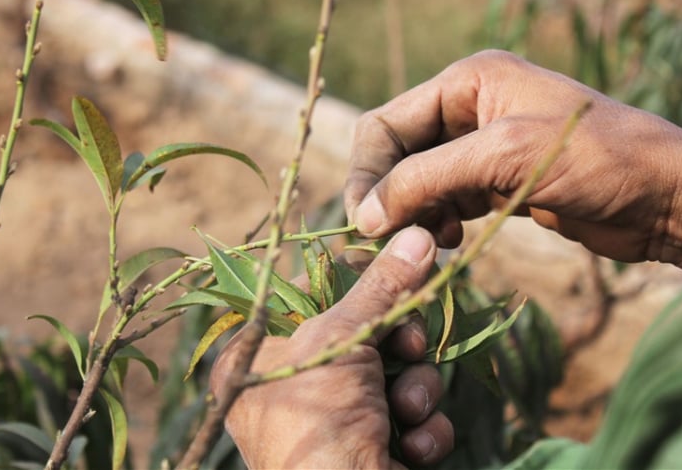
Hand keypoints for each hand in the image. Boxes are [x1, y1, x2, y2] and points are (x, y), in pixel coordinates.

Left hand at [210, 227, 454, 468]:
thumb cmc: (317, 424)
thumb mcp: (342, 341)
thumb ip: (380, 287)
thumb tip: (416, 234)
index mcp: (260, 356)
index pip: (314, 296)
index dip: (359, 285)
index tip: (397, 273)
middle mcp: (291, 388)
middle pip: (365, 334)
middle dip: (398, 344)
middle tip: (407, 349)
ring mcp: (333, 423)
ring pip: (396, 375)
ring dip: (414, 390)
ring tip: (406, 412)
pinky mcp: (372, 451)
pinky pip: (411, 419)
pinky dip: (422, 430)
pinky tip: (414, 448)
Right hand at [345, 50, 681, 279]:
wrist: (665, 197)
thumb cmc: (595, 159)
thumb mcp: (503, 158)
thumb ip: (427, 179)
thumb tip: (364, 215)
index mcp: (467, 81)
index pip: (386, 123)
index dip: (367, 171)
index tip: (364, 222)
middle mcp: (469, 108)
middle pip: (396, 152)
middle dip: (387, 194)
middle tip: (383, 241)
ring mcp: (483, 146)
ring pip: (418, 180)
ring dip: (412, 212)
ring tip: (425, 242)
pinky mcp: (497, 181)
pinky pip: (445, 200)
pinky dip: (437, 221)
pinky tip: (448, 241)